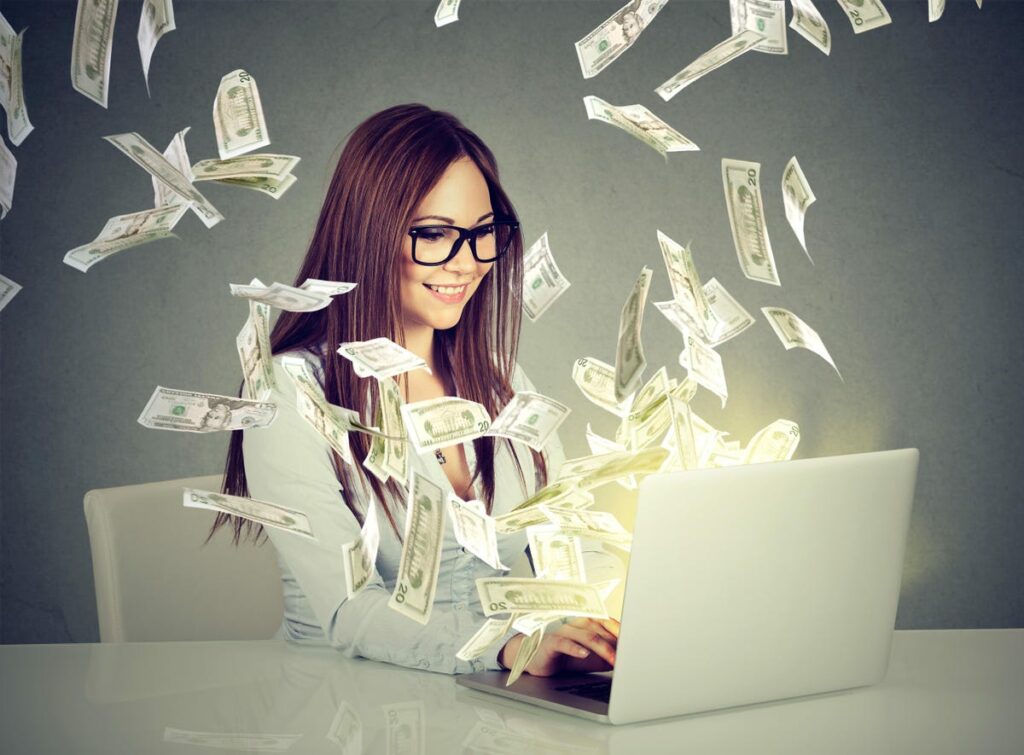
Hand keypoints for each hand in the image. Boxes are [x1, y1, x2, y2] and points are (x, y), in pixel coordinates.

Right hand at [499, 617, 619, 676]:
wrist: (534, 660)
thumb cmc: (563, 656)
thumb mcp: (590, 658)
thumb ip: (607, 656)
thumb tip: (629, 660)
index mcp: (585, 623)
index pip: (607, 622)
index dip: (621, 631)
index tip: (635, 641)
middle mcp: (575, 623)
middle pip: (599, 627)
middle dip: (616, 640)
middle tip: (629, 654)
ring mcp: (562, 631)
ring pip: (585, 634)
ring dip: (601, 647)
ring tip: (613, 659)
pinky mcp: (550, 642)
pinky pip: (563, 642)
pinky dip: (574, 648)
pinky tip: (584, 654)